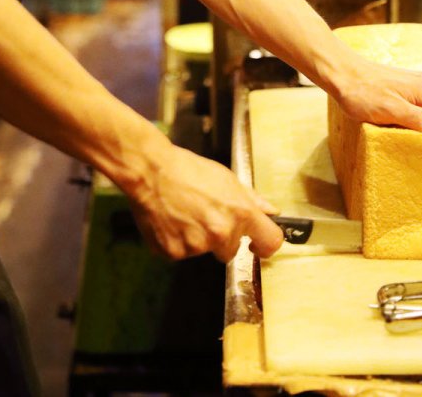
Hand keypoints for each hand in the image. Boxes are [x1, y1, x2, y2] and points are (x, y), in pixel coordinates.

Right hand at [129, 143, 283, 262]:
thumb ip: (251, 198)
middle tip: (205, 215)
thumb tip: (270, 211)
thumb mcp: (226, 178)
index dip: (265, 245)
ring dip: (197, 239)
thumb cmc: (187, 169)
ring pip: (204, 251)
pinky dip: (177, 241)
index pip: (270, 242)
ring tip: (184, 213)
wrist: (151, 171)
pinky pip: (182, 253)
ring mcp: (197, 246)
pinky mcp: (174, 253)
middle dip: (222, 238)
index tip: (257, 245)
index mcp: (240, 212)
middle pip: (231, 251)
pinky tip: (171, 221)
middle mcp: (221, 233)